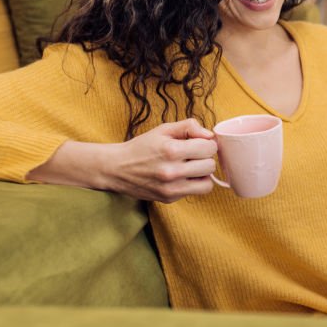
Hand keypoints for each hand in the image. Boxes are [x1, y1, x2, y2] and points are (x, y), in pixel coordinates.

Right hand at [99, 118, 217, 202]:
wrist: (116, 168)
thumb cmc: (142, 147)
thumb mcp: (163, 129)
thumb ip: (189, 127)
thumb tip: (210, 135)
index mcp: (171, 150)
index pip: (209, 148)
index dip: (206, 144)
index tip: (198, 143)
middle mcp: (172, 171)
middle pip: (210, 166)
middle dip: (205, 158)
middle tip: (193, 155)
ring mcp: (170, 188)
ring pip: (207, 183)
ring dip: (202, 174)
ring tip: (190, 167)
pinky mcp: (169, 199)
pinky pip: (195, 192)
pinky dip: (193, 184)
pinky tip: (181, 177)